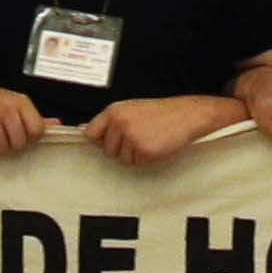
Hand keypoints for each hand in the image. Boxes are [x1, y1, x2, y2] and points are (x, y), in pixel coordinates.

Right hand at [0, 84, 46, 158]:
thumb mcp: (12, 102)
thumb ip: (33, 116)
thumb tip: (57, 124)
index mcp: (20, 101)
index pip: (37, 130)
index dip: (30, 137)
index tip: (21, 134)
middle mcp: (7, 108)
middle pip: (20, 143)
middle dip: (12, 144)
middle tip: (2, 135)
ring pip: (3, 148)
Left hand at [86, 94, 219, 167]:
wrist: (187, 114)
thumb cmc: (160, 112)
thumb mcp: (131, 109)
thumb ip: (108, 120)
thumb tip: (84, 130)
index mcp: (114, 111)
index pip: (91, 133)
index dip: (100, 140)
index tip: (110, 139)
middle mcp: (120, 123)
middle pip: (107, 150)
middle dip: (121, 148)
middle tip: (139, 135)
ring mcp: (132, 138)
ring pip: (122, 159)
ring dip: (134, 154)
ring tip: (148, 138)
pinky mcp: (144, 151)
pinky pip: (137, 163)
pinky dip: (146, 158)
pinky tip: (155, 144)